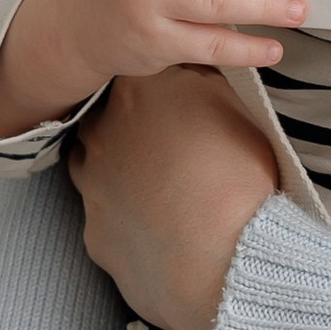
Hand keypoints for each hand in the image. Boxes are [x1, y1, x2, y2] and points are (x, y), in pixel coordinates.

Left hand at [68, 66, 278, 329]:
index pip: (134, 73)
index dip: (155, 88)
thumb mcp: (238, 110)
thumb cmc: (240, 181)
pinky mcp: (93, 233)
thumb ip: (206, 82)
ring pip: (91, 167)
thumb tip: (196, 67)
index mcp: (137, 93)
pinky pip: (105, 220)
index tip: (175, 101)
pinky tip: (157, 229)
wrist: (223, 261)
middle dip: (129, 126)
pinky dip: (126, 221)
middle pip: (103, 117)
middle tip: (168, 144)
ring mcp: (91, 186)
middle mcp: (101, 134)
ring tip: (160, 187)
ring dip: (117, 172)